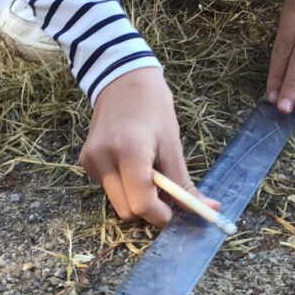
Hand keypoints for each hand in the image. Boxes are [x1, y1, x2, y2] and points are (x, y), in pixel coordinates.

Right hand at [80, 68, 219, 226]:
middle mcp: (103, 160)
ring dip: (136, 199)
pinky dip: (124, 187)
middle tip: (166, 194)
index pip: (141, 204)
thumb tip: (208, 210)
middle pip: (127, 211)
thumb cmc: (153, 107)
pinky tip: (132, 165)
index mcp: (129, 152)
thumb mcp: (172, 144)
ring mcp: (90, 162)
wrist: (121, 79)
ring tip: (149, 175)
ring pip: (117, 202)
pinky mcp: (85, 162)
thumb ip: (184, 183)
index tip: (176, 211)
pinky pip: (108, 189)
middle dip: (149, 210)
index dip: (161, 215)